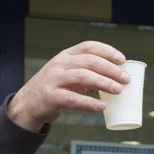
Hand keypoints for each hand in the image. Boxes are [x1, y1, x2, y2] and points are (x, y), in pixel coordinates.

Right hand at [7, 41, 129, 131]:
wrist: (28, 104)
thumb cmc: (55, 89)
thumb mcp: (67, 75)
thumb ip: (86, 73)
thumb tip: (116, 78)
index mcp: (66, 55)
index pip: (88, 46)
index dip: (107, 51)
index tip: (122, 60)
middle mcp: (59, 63)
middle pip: (89, 61)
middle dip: (111, 69)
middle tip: (126, 79)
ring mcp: (54, 79)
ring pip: (83, 77)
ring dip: (103, 83)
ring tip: (118, 90)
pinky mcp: (51, 96)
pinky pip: (74, 99)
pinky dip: (90, 103)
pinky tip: (102, 106)